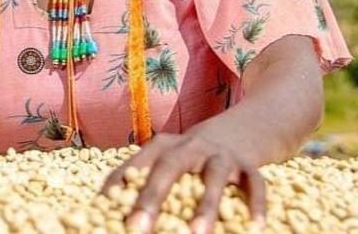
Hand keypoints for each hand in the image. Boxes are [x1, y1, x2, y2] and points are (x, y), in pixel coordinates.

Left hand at [101, 129, 265, 233]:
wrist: (236, 133)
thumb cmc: (188, 159)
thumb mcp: (164, 160)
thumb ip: (138, 179)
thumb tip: (101, 206)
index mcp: (164, 146)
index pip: (138, 163)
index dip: (121, 183)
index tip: (105, 205)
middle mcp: (191, 147)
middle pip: (170, 166)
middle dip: (153, 196)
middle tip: (138, 228)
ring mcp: (221, 155)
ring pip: (214, 176)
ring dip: (206, 204)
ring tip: (197, 233)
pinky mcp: (248, 166)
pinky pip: (255, 184)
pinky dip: (256, 205)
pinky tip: (254, 227)